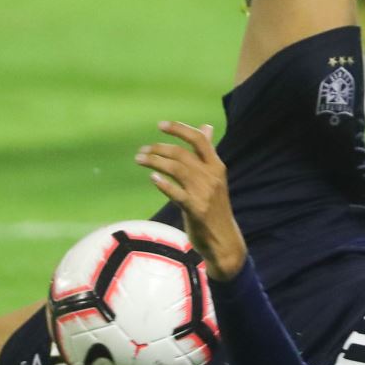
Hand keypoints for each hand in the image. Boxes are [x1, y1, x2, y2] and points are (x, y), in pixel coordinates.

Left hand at [137, 121, 247, 280]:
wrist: (224, 239)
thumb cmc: (215, 206)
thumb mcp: (215, 177)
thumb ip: (208, 153)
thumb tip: (206, 127)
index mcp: (217, 165)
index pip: (198, 139)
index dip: (179, 129)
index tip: (160, 125)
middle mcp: (212, 176)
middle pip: (182, 153)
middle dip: (158, 149)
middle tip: (141, 151)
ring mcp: (204, 193)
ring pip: (176, 169)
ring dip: (155, 162)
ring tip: (140, 160)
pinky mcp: (196, 209)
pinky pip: (176, 193)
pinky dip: (164, 184)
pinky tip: (152, 179)